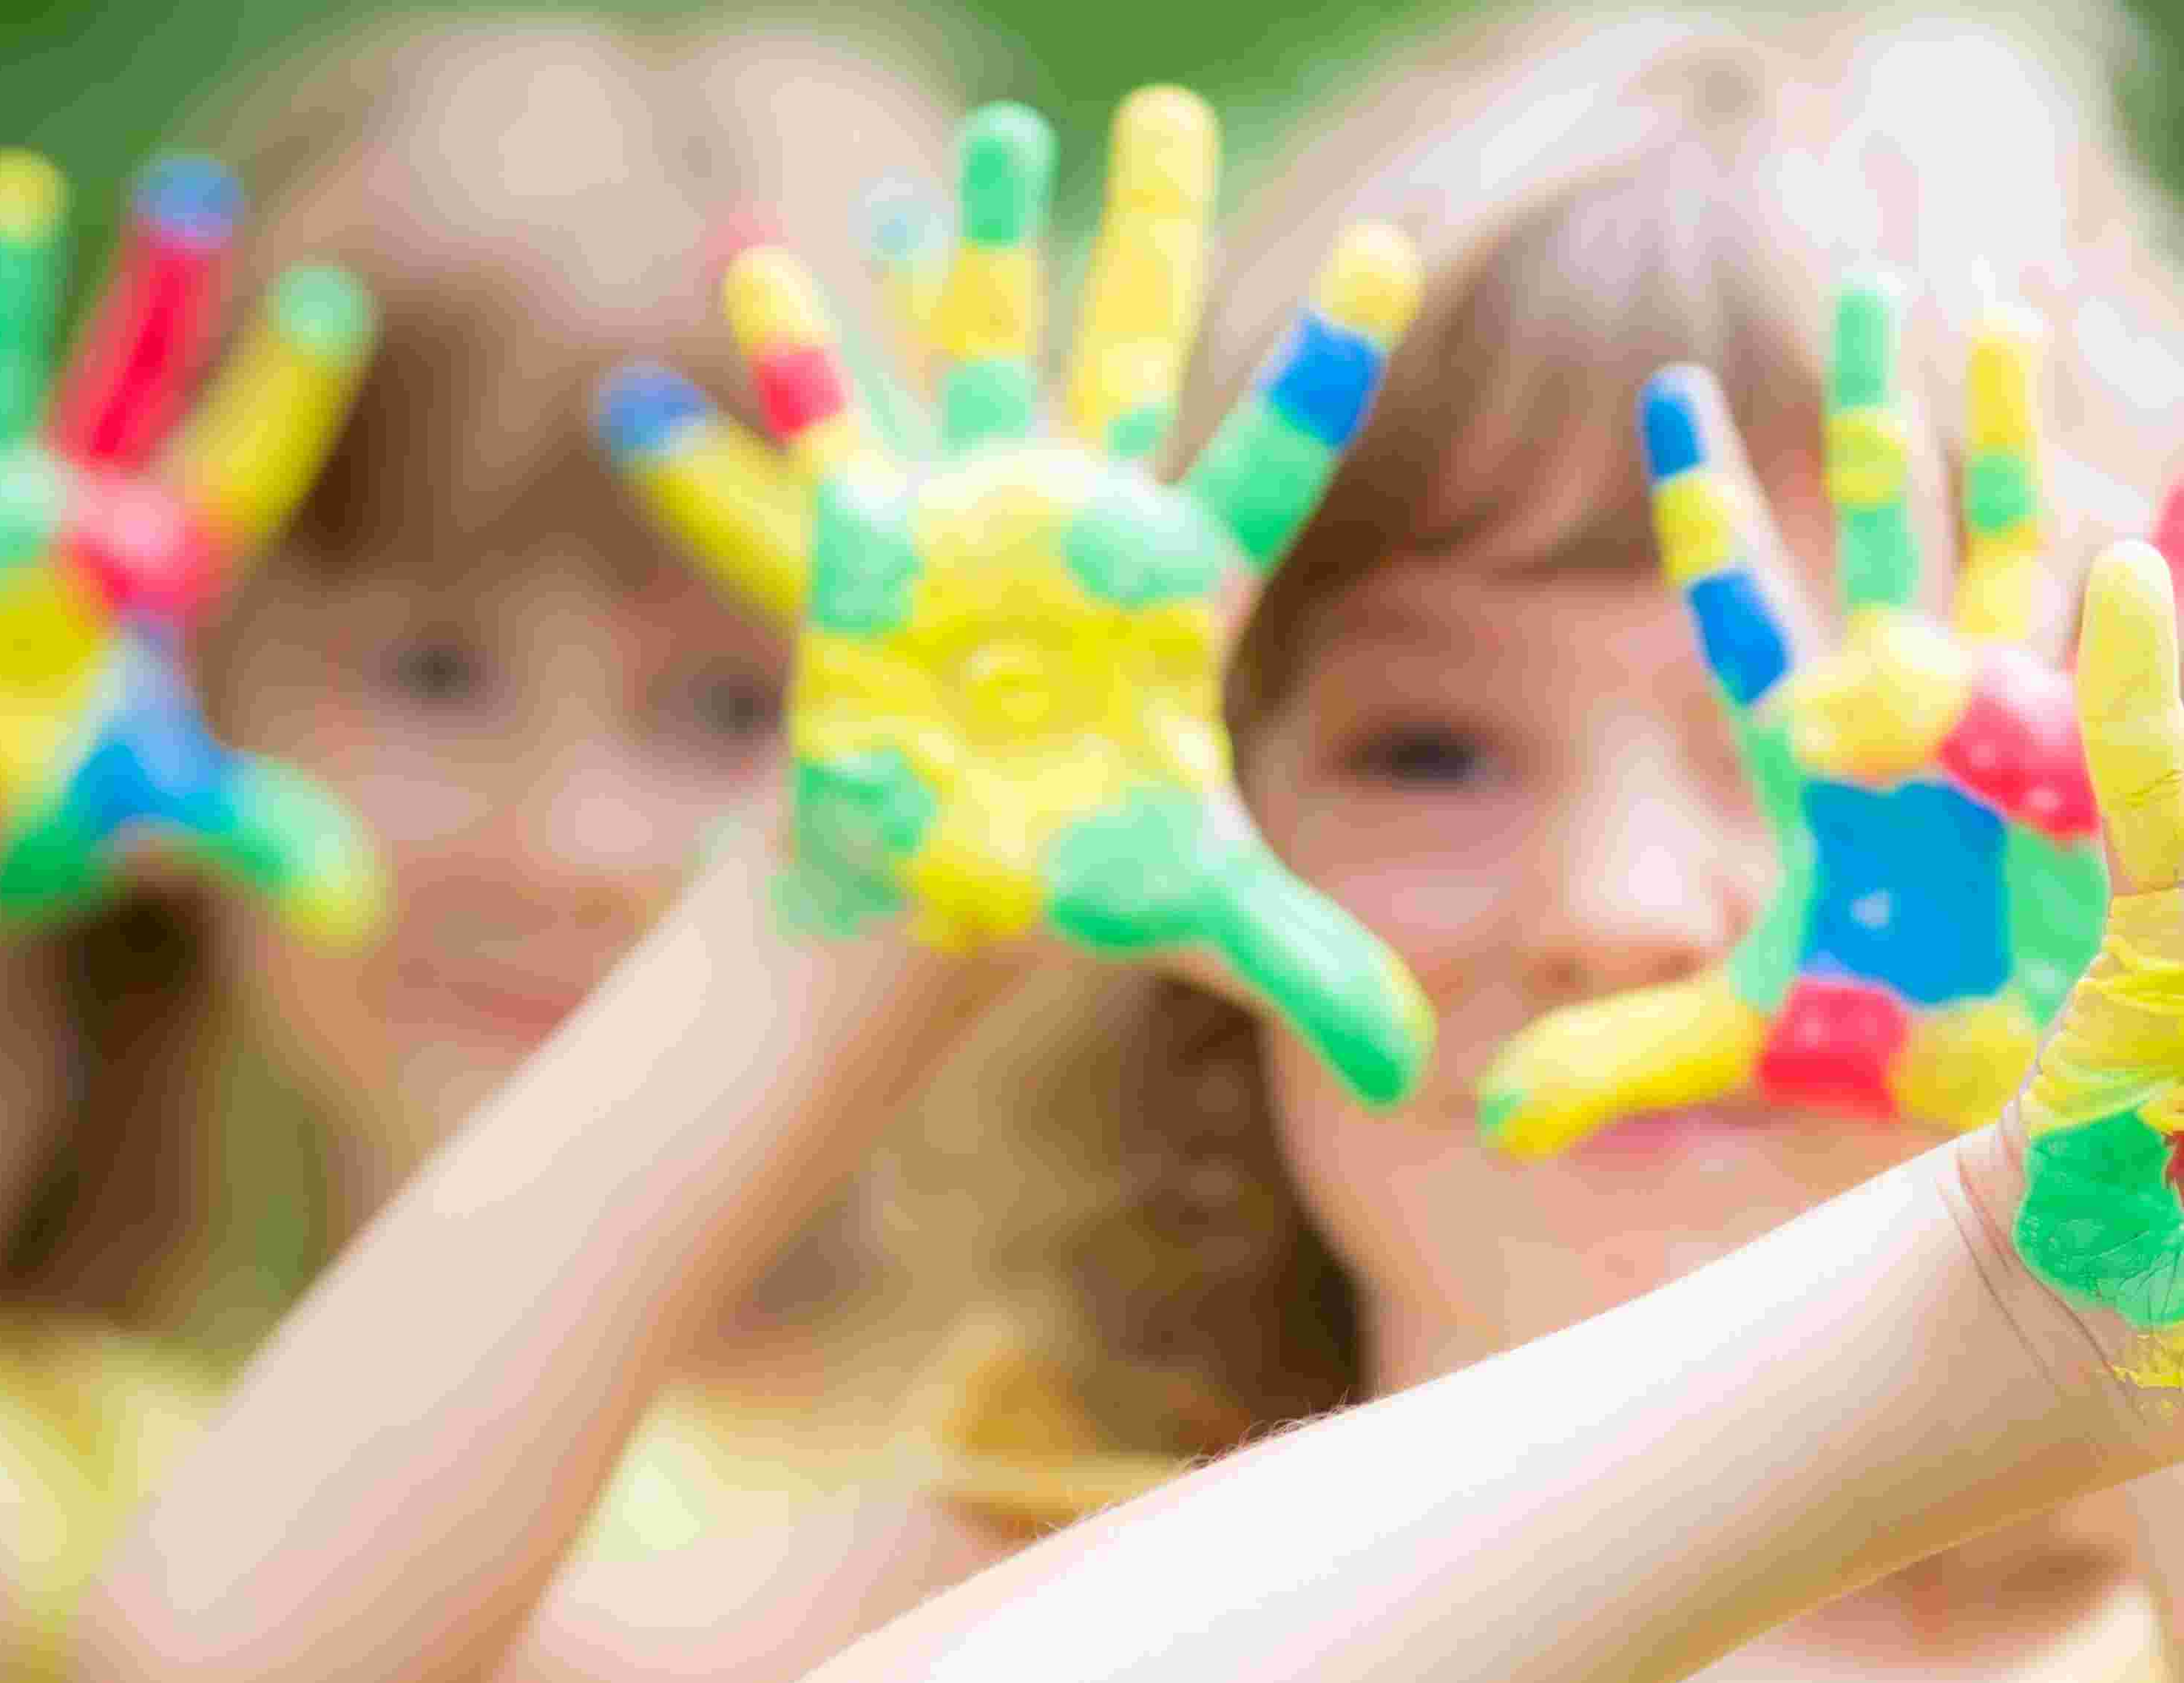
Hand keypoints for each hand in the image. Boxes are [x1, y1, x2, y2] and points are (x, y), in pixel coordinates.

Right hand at [0, 152, 380, 938]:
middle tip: (195, 194)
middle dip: (161, 296)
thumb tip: (355, 910)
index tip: (334, 300)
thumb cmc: (65, 806)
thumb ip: (256, 837)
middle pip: (130, 383)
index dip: (283, 392)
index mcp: (160, 567)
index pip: (241, 467)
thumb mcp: (163, 816)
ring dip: (1, 292)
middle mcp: (73, 512)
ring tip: (19, 189)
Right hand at [595, 91, 1431, 1104]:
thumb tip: (1416, 1070)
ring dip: (981, 243)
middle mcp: (1086, 521)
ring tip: (1001, 134)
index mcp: (1182, 581)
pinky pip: (830, 427)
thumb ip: (1308, 968)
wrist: (933, 888)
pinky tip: (766, 258)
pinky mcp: (869, 544)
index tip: (1397, 248)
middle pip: (1140, 349)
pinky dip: (798, 351)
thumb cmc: (1068, 881)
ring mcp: (976, 516)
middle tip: (1171, 112)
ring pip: (989, 346)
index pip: (1281, 443)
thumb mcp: (1195, 920)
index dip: (1331, 353)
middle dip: (1156, 233)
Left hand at [1477, 279, 2183, 1157]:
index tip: (1670, 393)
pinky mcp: (2103, 762)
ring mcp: (2017, 718)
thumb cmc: (1875, 1041)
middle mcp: (1913, 706)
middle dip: (1873, 409)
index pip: (1745, 605)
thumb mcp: (1739, 1045)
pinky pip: (2140, 653)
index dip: (1710, 508)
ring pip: (2006, 541)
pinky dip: (2166, 576)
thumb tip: (1483, 1115)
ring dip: (2007, 436)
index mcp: (1817, 751)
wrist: (2004, 1089)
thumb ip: (1617, 1056)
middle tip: (1866, 287)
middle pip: (1884, 525)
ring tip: (2000, 312)